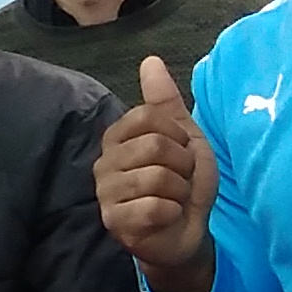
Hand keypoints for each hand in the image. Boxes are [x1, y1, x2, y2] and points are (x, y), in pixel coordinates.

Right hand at [94, 57, 217, 291]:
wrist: (186, 231)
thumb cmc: (184, 183)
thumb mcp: (184, 137)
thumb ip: (165, 101)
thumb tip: (150, 60)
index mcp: (118, 136)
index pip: (150, 117)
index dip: (178, 136)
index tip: (180, 152)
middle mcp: (105, 161)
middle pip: (155, 146)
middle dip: (182, 166)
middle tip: (179, 180)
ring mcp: (105, 192)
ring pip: (157, 177)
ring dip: (180, 191)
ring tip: (173, 198)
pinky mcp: (114, 220)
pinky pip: (154, 207)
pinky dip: (173, 212)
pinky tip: (167, 216)